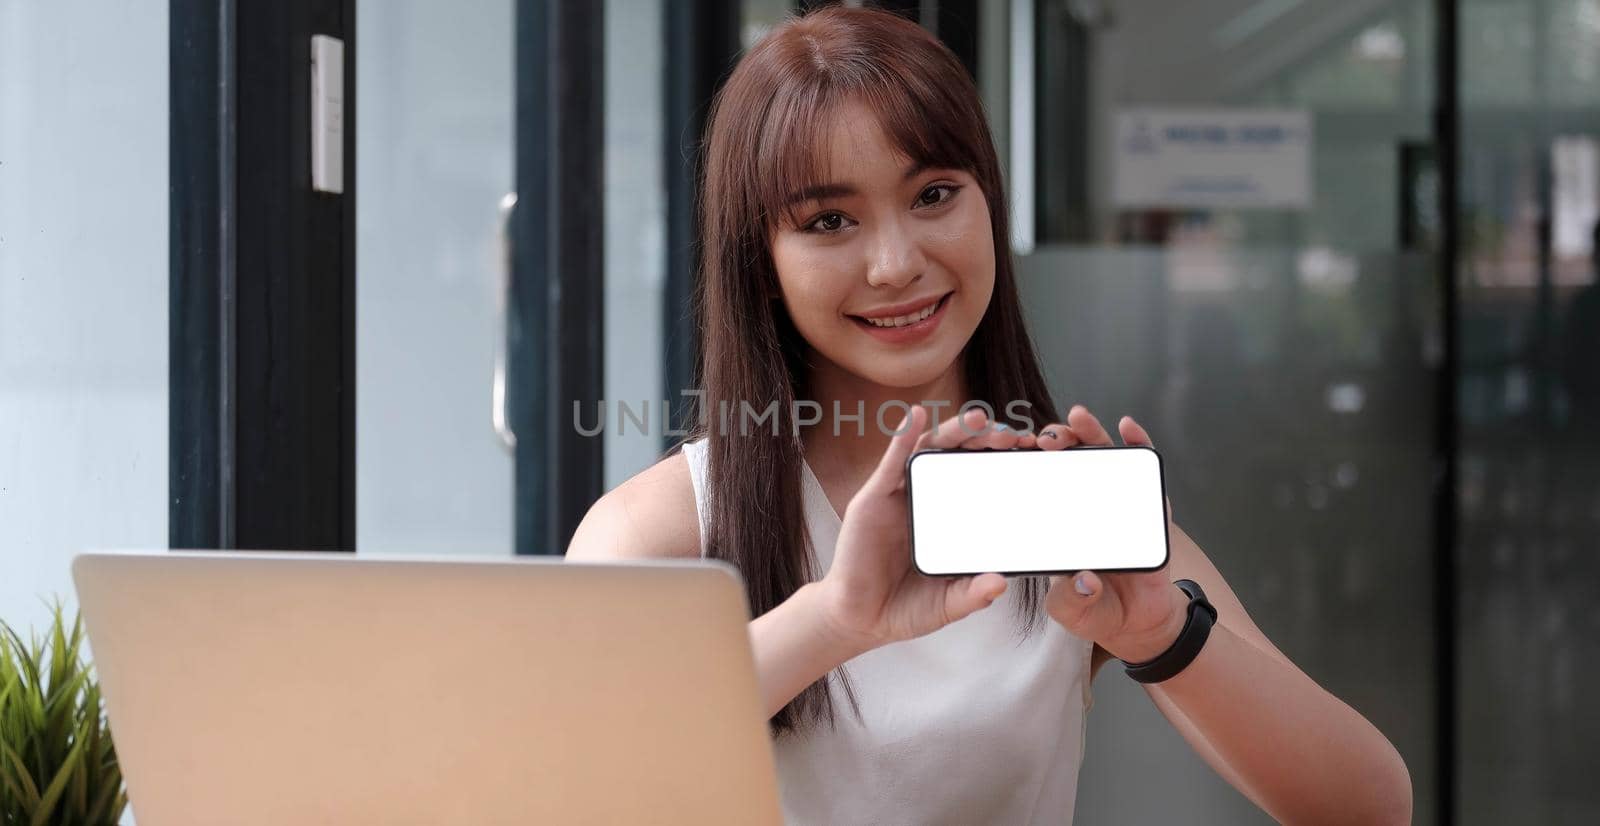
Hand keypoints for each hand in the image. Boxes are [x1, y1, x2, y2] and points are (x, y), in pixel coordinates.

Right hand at [814, 405, 1010, 652]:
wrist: (860, 619)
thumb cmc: (906, 607)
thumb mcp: (948, 603)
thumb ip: (972, 594)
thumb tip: (1000, 584)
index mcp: (949, 518)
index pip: (979, 478)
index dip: (1002, 462)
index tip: (1031, 453)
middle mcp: (927, 499)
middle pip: (957, 457)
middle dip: (984, 440)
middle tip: (1011, 436)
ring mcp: (900, 496)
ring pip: (929, 451)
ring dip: (952, 430)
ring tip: (977, 418)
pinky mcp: (874, 498)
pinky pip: (891, 463)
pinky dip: (903, 437)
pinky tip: (916, 417)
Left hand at [1038, 406, 1188, 662]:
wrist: (1138, 620)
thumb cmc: (1095, 609)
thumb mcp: (1072, 610)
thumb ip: (1071, 600)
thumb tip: (1084, 581)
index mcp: (1054, 523)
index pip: (1033, 484)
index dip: (1021, 464)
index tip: (1009, 451)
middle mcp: (1079, 504)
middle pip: (1063, 461)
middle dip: (1053, 441)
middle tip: (1043, 438)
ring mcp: (1111, 499)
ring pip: (1097, 455)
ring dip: (1087, 433)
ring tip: (1076, 418)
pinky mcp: (1144, 503)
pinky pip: (1139, 469)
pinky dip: (1136, 444)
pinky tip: (1128, 428)